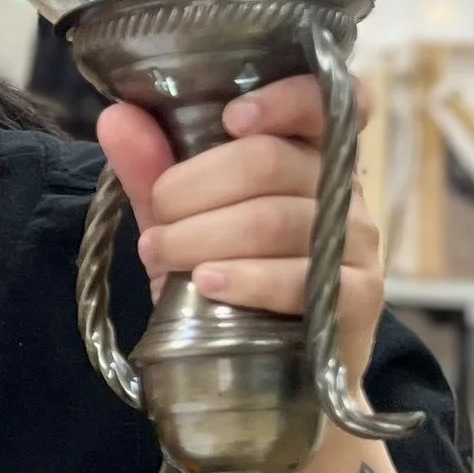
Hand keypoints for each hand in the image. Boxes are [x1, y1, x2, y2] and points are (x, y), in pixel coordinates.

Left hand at [97, 73, 384, 391]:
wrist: (271, 373)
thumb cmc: (232, 280)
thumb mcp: (185, 222)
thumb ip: (154, 170)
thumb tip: (115, 116)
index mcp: (308, 153)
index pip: (322, 100)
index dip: (283, 99)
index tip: (231, 119)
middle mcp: (341, 190)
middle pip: (272, 162)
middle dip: (196, 187)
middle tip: (157, 221)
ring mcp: (355, 244)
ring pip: (276, 221)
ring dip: (203, 237)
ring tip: (161, 255)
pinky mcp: (358, 299)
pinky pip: (304, 280)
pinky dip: (248, 281)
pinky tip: (207, 286)